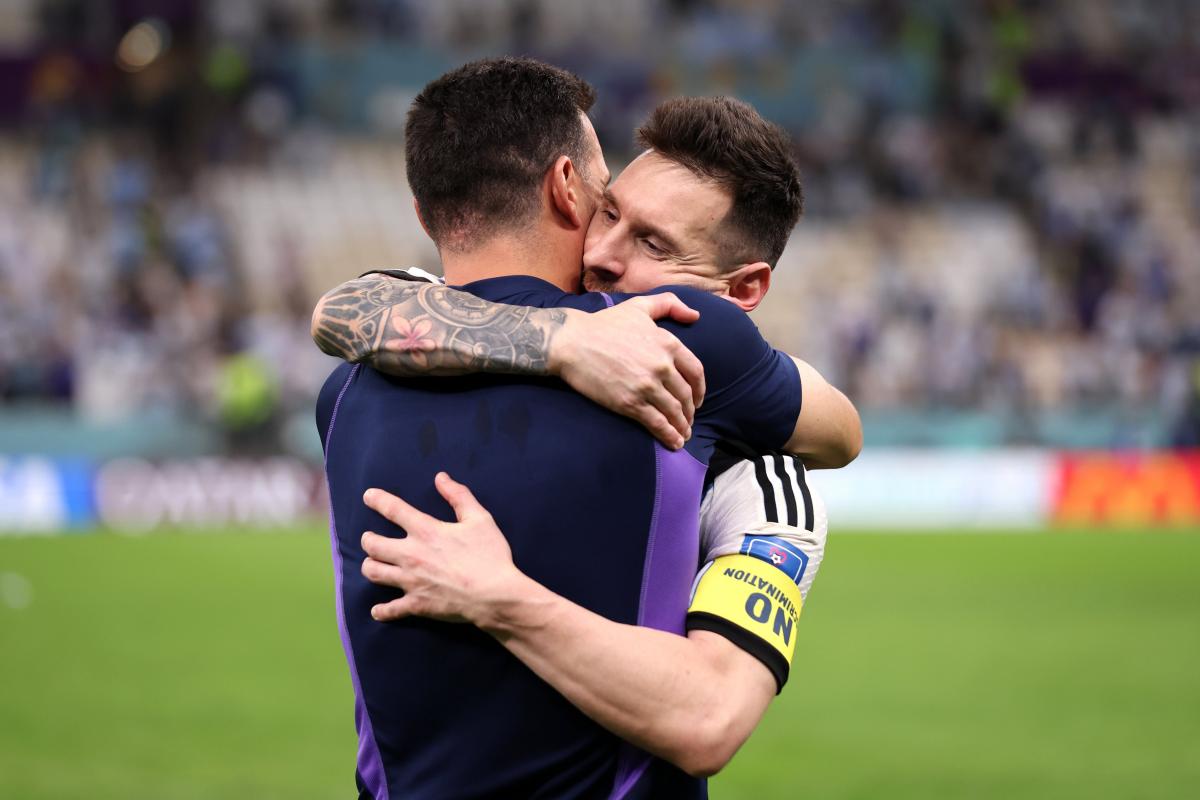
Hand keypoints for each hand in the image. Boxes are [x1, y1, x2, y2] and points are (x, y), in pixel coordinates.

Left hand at [360, 473, 527, 624]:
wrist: (495, 595)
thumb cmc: (490, 556)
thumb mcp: (480, 519)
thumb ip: (459, 496)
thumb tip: (441, 478)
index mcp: (426, 531)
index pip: (393, 509)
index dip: (377, 500)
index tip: (368, 496)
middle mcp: (411, 555)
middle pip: (373, 545)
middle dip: (368, 539)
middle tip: (370, 538)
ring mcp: (411, 581)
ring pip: (373, 573)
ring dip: (370, 566)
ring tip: (373, 564)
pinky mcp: (417, 604)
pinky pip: (390, 609)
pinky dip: (382, 610)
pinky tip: (378, 610)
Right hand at [550, 294, 704, 449]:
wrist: (572, 342)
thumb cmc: (604, 323)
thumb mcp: (640, 306)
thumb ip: (669, 304)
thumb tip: (696, 316)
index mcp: (668, 343)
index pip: (696, 372)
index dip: (700, 390)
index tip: (698, 400)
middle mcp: (662, 365)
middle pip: (686, 395)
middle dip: (690, 412)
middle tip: (687, 420)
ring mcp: (647, 386)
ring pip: (674, 412)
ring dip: (682, 426)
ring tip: (682, 435)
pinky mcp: (631, 403)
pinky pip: (658, 423)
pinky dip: (669, 435)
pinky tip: (673, 442)